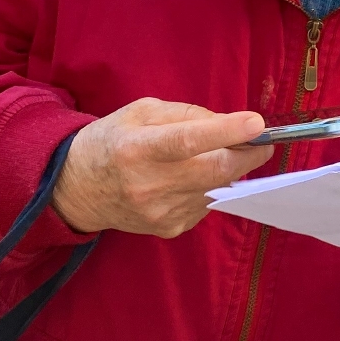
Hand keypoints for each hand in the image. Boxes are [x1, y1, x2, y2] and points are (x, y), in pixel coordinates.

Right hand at [52, 98, 270, 237]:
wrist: (77, 189)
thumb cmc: (113, 141)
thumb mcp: (141, 112)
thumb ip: (187, 115)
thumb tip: (230, 124)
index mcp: (137, 148)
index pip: (186, 141)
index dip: (225, 132)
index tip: (257, 124)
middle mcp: (147, 184)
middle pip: (214, 172)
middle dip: (247, 155)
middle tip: (262, 143)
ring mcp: (158, 212)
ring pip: (216, 189)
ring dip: (228, 171)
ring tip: (215, 156)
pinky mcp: (167, 228)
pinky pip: (206, 204)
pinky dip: (210, 188)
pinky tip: (192, 179)